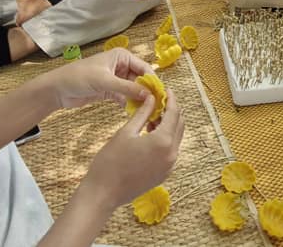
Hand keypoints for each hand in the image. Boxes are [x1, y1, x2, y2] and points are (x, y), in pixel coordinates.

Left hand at [44, 48, 154, 108]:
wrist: (57, 89)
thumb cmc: (79, 78)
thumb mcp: (105, 81)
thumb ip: (127, 88)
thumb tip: (148, 94)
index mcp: (122, 56)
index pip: (144, 68)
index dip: (153, 81)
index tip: (160, 95)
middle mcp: (121, 66)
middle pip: (141, 79)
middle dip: (148, 91)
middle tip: (156, 106)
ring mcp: (116, 79)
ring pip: (134, 89)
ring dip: (140, 99)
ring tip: (148, 112)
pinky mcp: (110, 91)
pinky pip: (126, 97)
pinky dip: (130, 103)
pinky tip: (135, 112)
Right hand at [80, 89, 184, 209]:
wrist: (103, 193)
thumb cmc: (110, 161)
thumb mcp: (126, 132)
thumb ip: (143, 113)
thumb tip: (152, 98)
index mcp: (164, 141)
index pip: (174, 113)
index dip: (171, 99)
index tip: (166, 90)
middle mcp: (172, 154)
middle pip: (179, 125)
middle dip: (171, 111)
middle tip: (159, 101)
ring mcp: (169, 166)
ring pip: (176, 138)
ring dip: (168, 125)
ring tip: (152, 116)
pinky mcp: (164, 174)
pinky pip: (171, 150)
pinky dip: (165, 138)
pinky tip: (150, 133)